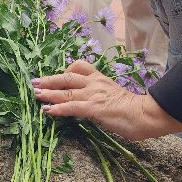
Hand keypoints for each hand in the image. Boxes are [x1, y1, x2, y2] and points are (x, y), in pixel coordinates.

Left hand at [32, 60, 181, 139]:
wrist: (146, 114)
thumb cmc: (135, 109)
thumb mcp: (116, 96)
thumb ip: (104, 96)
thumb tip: (96, 103)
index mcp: (101, 79)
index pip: (80, 67)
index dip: (66, 70)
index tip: (57, 74)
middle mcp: (94, 83)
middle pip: (67, 76)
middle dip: (50, 79)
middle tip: (35, 81)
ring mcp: (93, 95)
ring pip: (65, 91)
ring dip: (48, 93)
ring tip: (36, 93)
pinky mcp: (93, 108)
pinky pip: (70, 106)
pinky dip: (57, 108)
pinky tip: (47, 110)